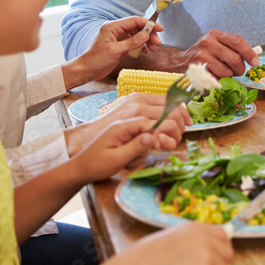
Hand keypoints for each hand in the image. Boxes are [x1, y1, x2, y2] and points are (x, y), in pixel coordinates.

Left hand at [64, 17, 164, 87]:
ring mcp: (119, 38)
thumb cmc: (96, 59)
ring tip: (153, 49)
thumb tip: (146, 35)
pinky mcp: (120, 46)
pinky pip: (134, 42)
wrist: (87, 70)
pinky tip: (145, 51)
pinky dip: (141, 46)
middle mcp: (116, 30)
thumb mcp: (115, 50)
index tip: (159, 29)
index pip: (134, 21)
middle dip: (149, 34)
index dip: (148, 24)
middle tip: (157, 43)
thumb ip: (131, 42)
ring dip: (146, 41)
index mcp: (113, 27)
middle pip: (137, 27)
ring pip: (137, 35)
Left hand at [65, 93, 191, 157]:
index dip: (172, 131)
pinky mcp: (133, 105)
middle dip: (178, 121)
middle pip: (165, 107)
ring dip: (175, 114)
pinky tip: (170, 120)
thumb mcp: (116, 158)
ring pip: (163, 103)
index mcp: (128, 120)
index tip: (175, 143)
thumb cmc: (97, 161)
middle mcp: (132, 107)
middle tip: (182, 134)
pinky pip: (156, 104)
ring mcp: (133, 103)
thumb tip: (155, 137)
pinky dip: (166, 111)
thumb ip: (136, 147)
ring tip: (181, 128)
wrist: (82, 154)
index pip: (160, 119)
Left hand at [69, 118, 160, 181]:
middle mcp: (122, 126)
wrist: (80, 169)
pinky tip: (127, 161)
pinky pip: (137, 143)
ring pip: (143, 138)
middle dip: (147, 145)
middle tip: (136, 158)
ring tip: (128, 162)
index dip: (154, 134)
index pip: (145, 122)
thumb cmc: (95, 165)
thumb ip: (136, 147)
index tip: (155, 148)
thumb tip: (153, 137)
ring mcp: (122, 132)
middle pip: (146, 129)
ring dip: (140, 152)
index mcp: (120, 127)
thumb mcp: (117, 159)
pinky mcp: (122, 139)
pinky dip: (136, 153)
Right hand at [118, 224, 233, 264]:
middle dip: (219, 263)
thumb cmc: (143, 260)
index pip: (223, 234)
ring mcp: (207, 254)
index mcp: (194, 227)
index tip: (212, 258)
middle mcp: (203, 238)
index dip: (218, 248)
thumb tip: (207, 246)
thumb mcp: (170, 238)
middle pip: (228, 251)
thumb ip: (190, 239)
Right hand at [178, 29, 259, 77]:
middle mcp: (208, 43)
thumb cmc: (203, 54)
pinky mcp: (198, 70)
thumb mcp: (215, 45)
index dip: (249, 52)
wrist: (180, 62)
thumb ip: (232, 48)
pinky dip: (219, 81)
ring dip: (228, 76)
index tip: (255, 62)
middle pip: (235, 59)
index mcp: (215, 34)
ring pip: (227, 72)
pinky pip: (218, 80)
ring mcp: (202, 56)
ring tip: (222, 73)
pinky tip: (214, 76)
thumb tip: (253, 58)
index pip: (237, 41)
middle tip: (237, 71)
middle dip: (240, 69)